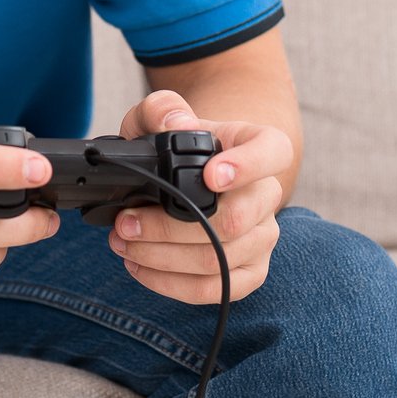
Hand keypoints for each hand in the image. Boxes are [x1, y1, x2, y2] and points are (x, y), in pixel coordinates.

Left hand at [109, 90, 289, 304]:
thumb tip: (179, 124)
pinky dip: (171, 283)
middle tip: (126, 221)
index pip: (273, 152)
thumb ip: (162, 108)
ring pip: (219, 260)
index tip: (209, 176)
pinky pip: (216, 290)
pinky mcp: (250, 271)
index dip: (246, 166)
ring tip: (122, 242)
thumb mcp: (160, 115)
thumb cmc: (177, 143)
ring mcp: (263, 236)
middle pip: (234, 221)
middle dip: (169, 227)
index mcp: (260, 147)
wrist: (189, 174)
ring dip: (161, 257)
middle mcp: (268, 194)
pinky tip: (139, 266)